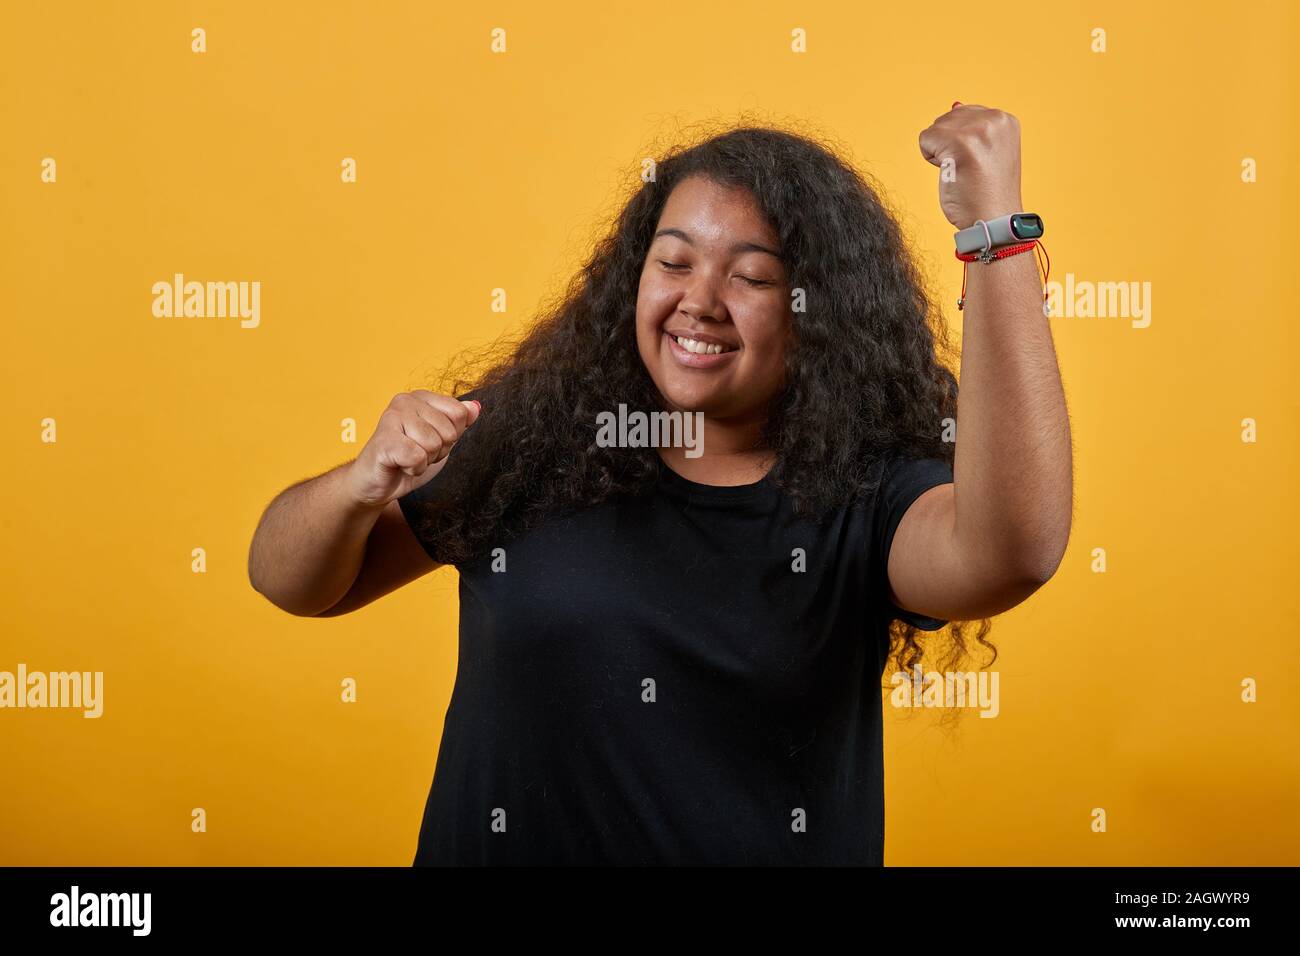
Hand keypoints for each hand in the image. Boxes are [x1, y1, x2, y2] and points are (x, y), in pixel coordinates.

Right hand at [344, 390, 481, 506]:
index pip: (459, 413)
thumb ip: (458, 423)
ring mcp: (392, 417)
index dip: (451, 436)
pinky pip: (417, 457)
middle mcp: (405, 401)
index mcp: (421, 398)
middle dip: (437, 451)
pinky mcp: (383, 439)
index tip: (430, 442)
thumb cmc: (407, 459)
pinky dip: (413, 468)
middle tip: (416, 453)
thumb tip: (475, 407)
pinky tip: (400, 465)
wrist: (377, 483)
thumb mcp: (441, 439)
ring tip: (407, 458)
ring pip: (434, 444)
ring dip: (424, 460)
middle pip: (448, 432)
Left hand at [918, 102, 1023, 228]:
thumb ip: (973, 127)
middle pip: (948, 118)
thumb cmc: (987, 193)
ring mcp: (979, 130)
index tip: (978, 162)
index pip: (964, 114)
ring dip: (940, 151)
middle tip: (968, 170)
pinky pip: (926, 139)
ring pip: (936, 128)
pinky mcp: (960, 142)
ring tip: (961, 171)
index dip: (962, 141)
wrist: (993, 221)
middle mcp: (996, 120)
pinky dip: (930, 158)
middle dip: (949, 144)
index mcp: (1006, 120)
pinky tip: (950, 173)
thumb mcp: (988, 151)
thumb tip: (955, 104)